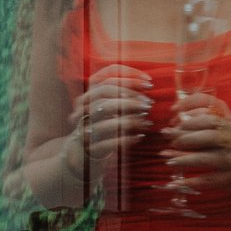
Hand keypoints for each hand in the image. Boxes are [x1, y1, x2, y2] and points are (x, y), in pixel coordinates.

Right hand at [74, 68, 152, 192]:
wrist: (82, 155)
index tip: (149, 82)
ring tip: (146, 121)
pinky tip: (140, 136)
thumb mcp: (107, 108)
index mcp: (88, 95)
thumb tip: (146, 83)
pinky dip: (127, 139)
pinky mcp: (89, 148)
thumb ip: (121, 94)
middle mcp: (83, 108)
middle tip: (148, 104)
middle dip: (130, 97)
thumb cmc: (101, 127)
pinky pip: (109, 143)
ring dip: (130, 119)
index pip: (107, 75)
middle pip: (104, 94)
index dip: (129, 75)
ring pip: (106, 119)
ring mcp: (84, 128)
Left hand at [167, 92, 230, 199]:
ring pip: (205, 159)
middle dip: (184, 139)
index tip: (174, 125)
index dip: (190, 122)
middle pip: (206, 138)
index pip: (209, 120)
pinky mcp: (230, 179)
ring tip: (168, 162)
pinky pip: (207, 180)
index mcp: (230, 130)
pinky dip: (191, 182)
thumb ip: (212, 129)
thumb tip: (180, 126)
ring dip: (184, 160)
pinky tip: (176, 184)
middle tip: (168, 141)